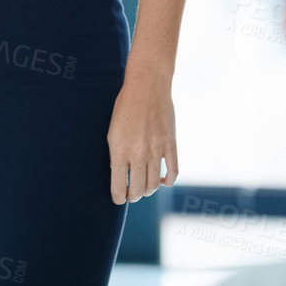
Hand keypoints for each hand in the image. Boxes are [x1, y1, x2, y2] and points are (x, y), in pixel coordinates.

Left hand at [107, 70, 178, 203]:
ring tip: (144, 186)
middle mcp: (138, 154)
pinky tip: (162, 181)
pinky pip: (173, 173)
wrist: (147, 87)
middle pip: (138, 190)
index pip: (118, 187)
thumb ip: (116, 156)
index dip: (118, 198)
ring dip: (148, 190)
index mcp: (119, 151)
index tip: (119, 198)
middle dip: (133, 196)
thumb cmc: (125, 108)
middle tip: (131, 193)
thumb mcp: (113, 132)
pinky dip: (167, 182)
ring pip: (154, 185)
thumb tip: (120, 176)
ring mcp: (156, 150)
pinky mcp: (171, 145)